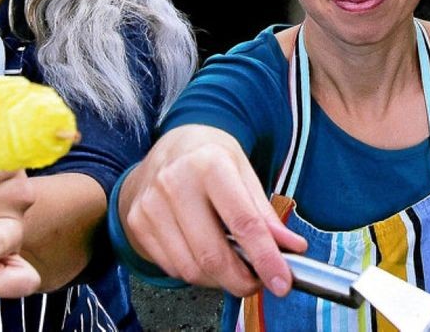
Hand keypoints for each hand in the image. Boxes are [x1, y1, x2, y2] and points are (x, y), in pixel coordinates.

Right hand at [120, 125, 306, 297]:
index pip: (243, 223)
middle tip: (257, 282)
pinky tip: (204, 255)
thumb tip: (292, 249)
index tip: (281, 282)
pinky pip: (172, 267)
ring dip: (218, 280)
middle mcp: (175, 183)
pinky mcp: (137, 223)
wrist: (170, 146)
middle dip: (241, 280)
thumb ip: (266, 214)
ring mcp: (151, 205)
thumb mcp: (245, 172)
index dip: (266, 258)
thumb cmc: (211, 158)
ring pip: (190, 268)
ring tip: (232, 267)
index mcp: (209, 164)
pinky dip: (195, 272)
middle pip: (212, 255)